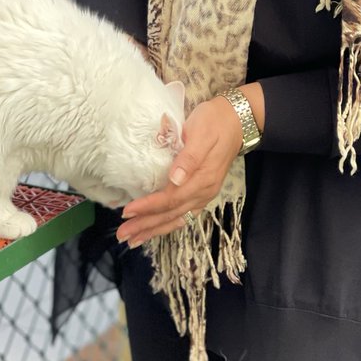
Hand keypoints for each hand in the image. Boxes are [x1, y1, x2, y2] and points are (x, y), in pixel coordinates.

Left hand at [116, 97, 245, 246]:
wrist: (237, 120)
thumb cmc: (215, 122)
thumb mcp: (201, 133)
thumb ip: (189, 157)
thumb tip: (175, 179)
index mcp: (203, 178)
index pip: (171, 198)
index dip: (148, 207)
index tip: (128, 212)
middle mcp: (204, 191)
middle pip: (171, 214)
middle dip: (146, 225)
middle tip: (123, 235)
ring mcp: (205, 194)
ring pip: (177, 218)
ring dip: (155, 230)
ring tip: (134, 240)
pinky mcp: (203, 192)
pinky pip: (184, 214)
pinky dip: (168, 224)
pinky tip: (156, 229)